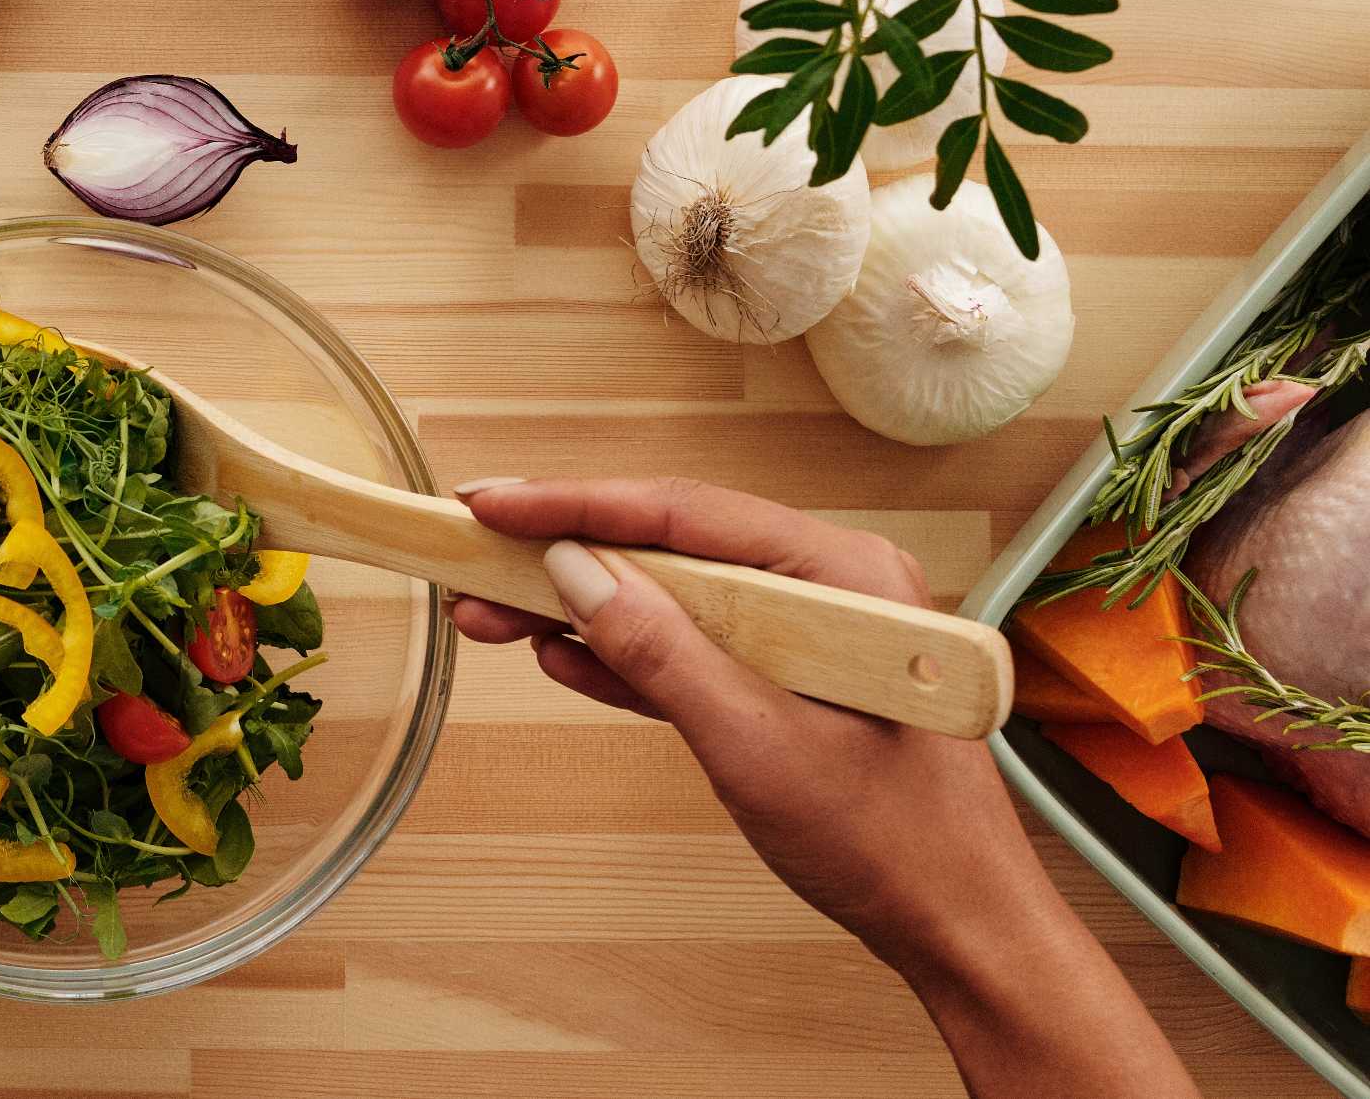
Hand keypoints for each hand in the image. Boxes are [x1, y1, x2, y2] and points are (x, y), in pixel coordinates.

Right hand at [450, 477, 1196, 1098]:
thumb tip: (575, 573)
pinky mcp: (789, 680)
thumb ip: (661, 652)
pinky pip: (692, 647)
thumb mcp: (758, 745)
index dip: (576, 505)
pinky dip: (626, 654)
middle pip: (670, 547)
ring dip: (581, 608)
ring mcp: (809, 632)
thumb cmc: (901, 846)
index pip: (685, 513)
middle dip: (564, 557)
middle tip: (472, 559)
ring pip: (670, 598)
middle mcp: (829, 584)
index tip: (493, 504)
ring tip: (493, 612)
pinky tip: (561, 653)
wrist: (963, 932)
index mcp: (844, 574)